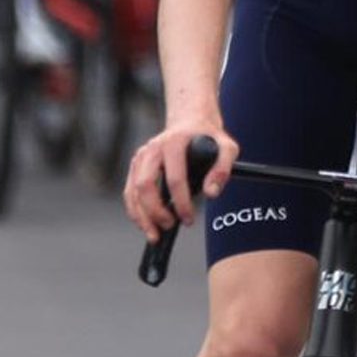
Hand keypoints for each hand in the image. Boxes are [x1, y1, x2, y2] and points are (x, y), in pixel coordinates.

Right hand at [124, 119, 236, 239]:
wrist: (190, 121)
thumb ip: (223, 169)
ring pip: (133, 191)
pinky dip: (135, 211)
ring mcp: (141, 156)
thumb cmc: (209, 137)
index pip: (174, 178)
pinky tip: (146, 224)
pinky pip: (129, 191)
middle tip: (170, 226)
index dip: (181, 203)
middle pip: (146, 185)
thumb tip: (211, 193)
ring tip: (155, 234)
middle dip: (156, 211)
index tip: (189, 219)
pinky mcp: (136, 165)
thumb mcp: (227, 147)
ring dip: (141, 216)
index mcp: (174, 142)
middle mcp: (153, 148)